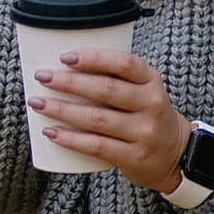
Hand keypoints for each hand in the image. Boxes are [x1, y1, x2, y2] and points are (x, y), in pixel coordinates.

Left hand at [33, 47, 189, 193]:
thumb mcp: (144, 90)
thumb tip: (65, 67)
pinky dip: (71, 139)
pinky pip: (96, 146)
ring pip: (97, 119)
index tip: (65, 57)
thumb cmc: (147, 115)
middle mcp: (151, 104)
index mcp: (151, 81)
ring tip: (38, 103)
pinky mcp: (134, 156)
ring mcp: (144, 132)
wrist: (175, 155)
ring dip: (62, 110)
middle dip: (69, 82)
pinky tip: (51, 132)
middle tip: (42, 77)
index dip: (94, 58)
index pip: (124, 63)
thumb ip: (116, 78)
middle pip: (106, 90)